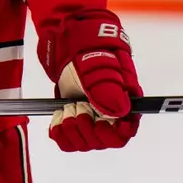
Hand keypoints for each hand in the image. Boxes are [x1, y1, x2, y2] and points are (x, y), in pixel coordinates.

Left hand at [39, 9, 141, 152]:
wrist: (68, 39)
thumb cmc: (89, 47)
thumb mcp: (97, 64)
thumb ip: (107, 88)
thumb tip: (119, 112)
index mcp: (124, 101)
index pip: (126, 132)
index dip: (113, 134)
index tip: (100, 123)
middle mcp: (110, 113)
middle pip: (104, 141)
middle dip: (87, 128)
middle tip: (76, 106)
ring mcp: (91, 117)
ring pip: (86, 143)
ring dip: (72, 130)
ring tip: (67, 108)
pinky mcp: (74, 118)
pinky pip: (69, 141)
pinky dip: (60, 134)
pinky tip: (56, 120)